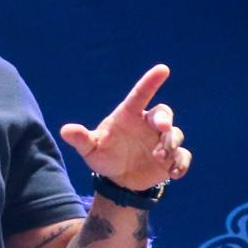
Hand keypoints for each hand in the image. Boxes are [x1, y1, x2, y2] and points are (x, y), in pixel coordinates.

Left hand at [60, 64, 191, 191]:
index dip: (151, 81)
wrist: (117, 179)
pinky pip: (183, 156)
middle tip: (161, 129)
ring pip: (175, 134)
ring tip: (158, 157)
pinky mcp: (172, 158)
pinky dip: (181, 163)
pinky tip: (173, 172)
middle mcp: (148, 125)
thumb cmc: (103, 156)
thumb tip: (65, 131)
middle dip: (165, 119)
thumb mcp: (90, 149)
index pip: (140, 95)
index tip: (163, 69)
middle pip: (163, 113)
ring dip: (170, 144)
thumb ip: (80, 139)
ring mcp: (161, 141)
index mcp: (128, 116)